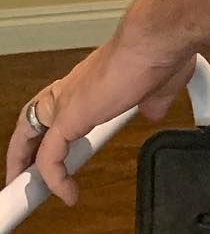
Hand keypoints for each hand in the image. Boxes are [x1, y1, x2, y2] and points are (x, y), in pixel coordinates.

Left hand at [5, 30, 195, 204]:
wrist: (157, 39)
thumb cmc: (161, 53)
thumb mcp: (159, 85)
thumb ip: (152, 101)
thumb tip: (154, 111)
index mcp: (92, 78)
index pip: (62, 105)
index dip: (58, 129)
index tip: (66, 147)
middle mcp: (72, 87)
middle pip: (33, 119)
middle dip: (24, 148)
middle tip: (24, 173)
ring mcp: (67, 102)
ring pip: (29, 136)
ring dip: (24, 165)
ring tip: (28, 191)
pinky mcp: (68, 118)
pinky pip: (49, 157)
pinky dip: (53, 180)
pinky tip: (66, 194)